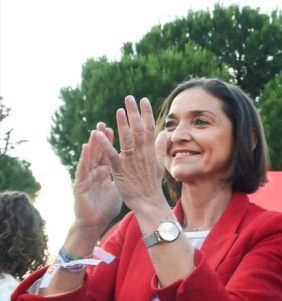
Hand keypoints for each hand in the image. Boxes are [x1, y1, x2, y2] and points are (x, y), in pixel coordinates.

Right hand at [71, 123, 123, 241]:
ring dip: (93, 144)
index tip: (120, 126)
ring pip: (90, 158)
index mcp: (105, 172)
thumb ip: (126, 174)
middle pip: (99, 152)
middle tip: (105, 123)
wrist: (94, 222)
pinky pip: (83, 170)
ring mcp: (87, 177)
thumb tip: (138, 166)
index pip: (111, 153)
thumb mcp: (119, 186)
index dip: (114, 141)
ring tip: (96, 131)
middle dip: (102, 138)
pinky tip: (85, 148)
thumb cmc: (105, 205)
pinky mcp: (80, 185)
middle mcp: (95, 172)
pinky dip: (84, 158)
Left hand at [95, 97, 168, 212]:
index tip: (143, 99)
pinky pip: (112, 155)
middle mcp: (142, 154)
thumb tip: (164, 133)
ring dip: (122, 124)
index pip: (150, 128)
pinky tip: (99, 134)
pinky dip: (105, 144)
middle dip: (134, 113)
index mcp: (150, 151)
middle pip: (139, 129)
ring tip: (119, 110)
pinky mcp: (120, 170)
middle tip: (129, 98)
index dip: (146, 113)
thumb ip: (160, 147)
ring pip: (127, 139)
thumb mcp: (159, 163)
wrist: (149, 202)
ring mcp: (131, 161)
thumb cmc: (152, 184)